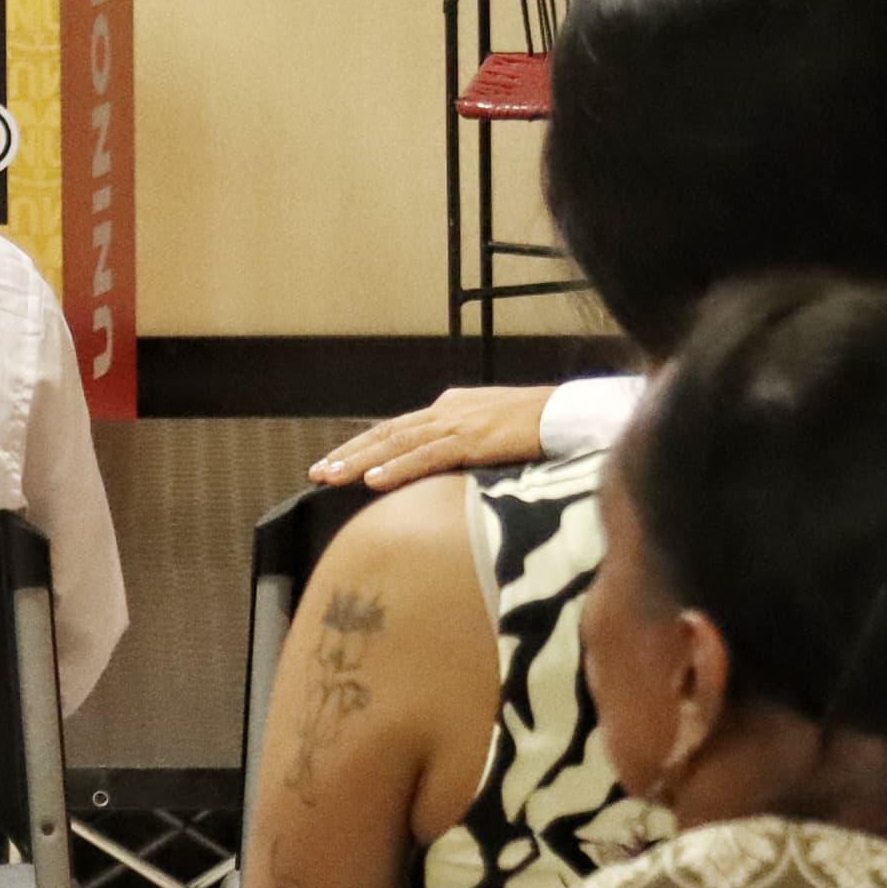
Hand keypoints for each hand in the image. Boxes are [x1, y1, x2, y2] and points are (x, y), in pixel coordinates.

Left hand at [309, 385, 553, 488]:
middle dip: (349, 454)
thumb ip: (466, 444)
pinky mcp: (471, 439)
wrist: (568, 416)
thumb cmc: (538, 428)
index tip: (336, 463)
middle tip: (318, 471)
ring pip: (397, 444)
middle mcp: (446, 411)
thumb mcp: (493, 433)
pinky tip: (374, 480)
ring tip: (331, 476)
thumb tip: (447, 469)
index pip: (397, 429)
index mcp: (450, 408)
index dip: (364, 447)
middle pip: (387, 434)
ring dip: (360, 462)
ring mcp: (456, 423)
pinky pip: (426, 456)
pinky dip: (397, 468)